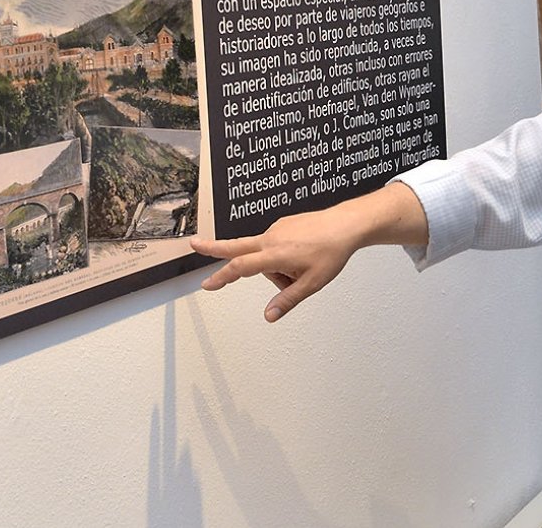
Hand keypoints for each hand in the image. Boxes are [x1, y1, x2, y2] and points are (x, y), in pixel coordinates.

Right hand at [191, 183, 427, 322]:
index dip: (222, 277)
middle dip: (214, 247)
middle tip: (194, 245)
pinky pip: (275, 245)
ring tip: (303, 270)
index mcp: (275, 254)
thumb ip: (288, 299)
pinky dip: (281, 257)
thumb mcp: (312, 283)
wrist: (347, 224)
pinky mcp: (284, 224)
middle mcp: (271, 238)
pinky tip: (303, 257)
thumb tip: (268, 316)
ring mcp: (276, 229)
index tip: (207, 284)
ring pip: (264, 254)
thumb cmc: (332, 253)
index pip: (241, 267)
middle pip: (236, 246)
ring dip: (273, 268)